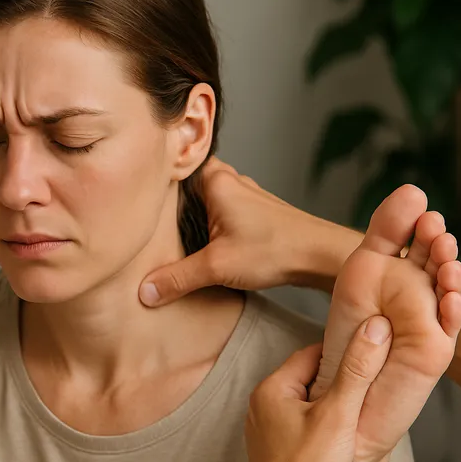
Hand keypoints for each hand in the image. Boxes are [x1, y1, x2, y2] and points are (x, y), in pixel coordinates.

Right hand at [139, 158, 352, 306]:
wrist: (322, 256)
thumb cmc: (276, 251)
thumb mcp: (217, 267)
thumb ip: (177, 278)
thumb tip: (144, 292)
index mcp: (216, 181)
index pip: (175, 169)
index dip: (156, 182)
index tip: (138, 197)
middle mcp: (231, 180)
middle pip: (190, 182)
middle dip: (174, 200)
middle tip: (152, 218)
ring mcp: (247, 193)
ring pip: (209, 195)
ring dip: (196, 210)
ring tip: (176, 231)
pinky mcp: (258, 210)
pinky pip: (225, 207)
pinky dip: (214, 219)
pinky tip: (208, 240)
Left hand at [246, 317, 394, 461]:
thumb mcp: (337, 416)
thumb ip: (356, 372)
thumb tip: (374, 330)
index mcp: (270, 389)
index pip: (312, 353)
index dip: (344, 353)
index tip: (369, 354)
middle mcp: (263, 406)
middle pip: (311, 378)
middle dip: (340, 381)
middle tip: (369, 386)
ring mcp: (268, 430)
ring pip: (309, 403)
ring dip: (334, 405)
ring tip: (357, 413)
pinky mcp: (278, 450)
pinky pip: (305, 426)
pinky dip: (325, 426)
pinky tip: (343, 437)